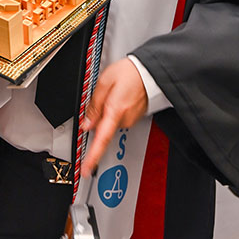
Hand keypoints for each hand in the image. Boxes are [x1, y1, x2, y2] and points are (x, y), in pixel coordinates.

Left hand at [81, 58, 148, 177]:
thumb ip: (94, 105)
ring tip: (112, 91)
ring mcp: (132, 119)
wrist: (152, 70)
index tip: (86, 169)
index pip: (101, 140)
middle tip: (102, 95)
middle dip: (97, 117)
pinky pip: (119, 116)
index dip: (93, 156)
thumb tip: (87, 124)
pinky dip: (114, 109)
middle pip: (103, 127)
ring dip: (106, 110)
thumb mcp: (104, 83)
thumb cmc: (130, 73)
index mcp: (115, 112)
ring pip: (110, 121)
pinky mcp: (135, 116)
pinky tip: (118, 95)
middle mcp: (125, 119)